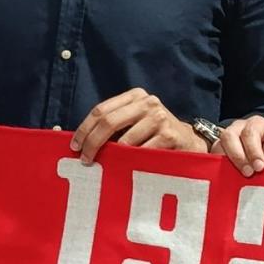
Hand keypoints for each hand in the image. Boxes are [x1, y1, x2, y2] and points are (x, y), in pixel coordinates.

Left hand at [69, 89, 200, 163]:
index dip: (84, 129)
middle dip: (92, 143)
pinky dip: (132, 162)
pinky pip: (141, 152)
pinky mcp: (169, 135)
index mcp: (135, 96)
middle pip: (109, 122)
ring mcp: (159, 117)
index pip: (101, 110)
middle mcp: (148, 102)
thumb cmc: (154, 133)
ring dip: (113, 157)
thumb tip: (80, 141)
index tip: (75, 146)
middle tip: (85, 160)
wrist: (189, 141)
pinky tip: (128, 168)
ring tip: (107, 166)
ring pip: (125, 140)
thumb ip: (113, 124)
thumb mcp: (135, 121)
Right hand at [218, 115, 263, 175]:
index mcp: (257, 124)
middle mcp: (238, 127)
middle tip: (248, 173)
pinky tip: (229, 179)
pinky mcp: (218, 151)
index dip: (253, 151)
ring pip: (218, 147)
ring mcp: (226, 139)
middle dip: (238, 156)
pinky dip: (219, 169)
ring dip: (226, 164)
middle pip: (229, 136)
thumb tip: (259, 173)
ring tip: (238, 178)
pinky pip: (212, 158)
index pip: (250, 133)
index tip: (260, 167)